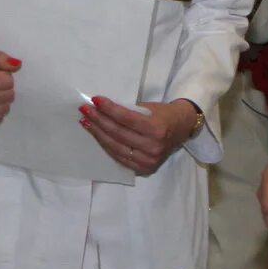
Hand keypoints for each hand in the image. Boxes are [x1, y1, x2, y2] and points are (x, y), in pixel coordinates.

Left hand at [82, 97, 199, 174]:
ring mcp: (148, 160)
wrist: (182, 128)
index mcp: (156, 129)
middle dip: (98, 120)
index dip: (108, 109)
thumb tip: (101, 107)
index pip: (125, 119)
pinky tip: (97, 136)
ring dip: (98, 134)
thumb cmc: (164, 114)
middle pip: (118, 133)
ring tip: (86, 122)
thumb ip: (128, 110)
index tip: (94, 100)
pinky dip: (106, 146)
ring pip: (115, 147)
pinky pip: (119, 157)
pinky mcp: (144, 168)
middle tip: (85, 110)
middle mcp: (152, 147)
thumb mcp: (150, 107)